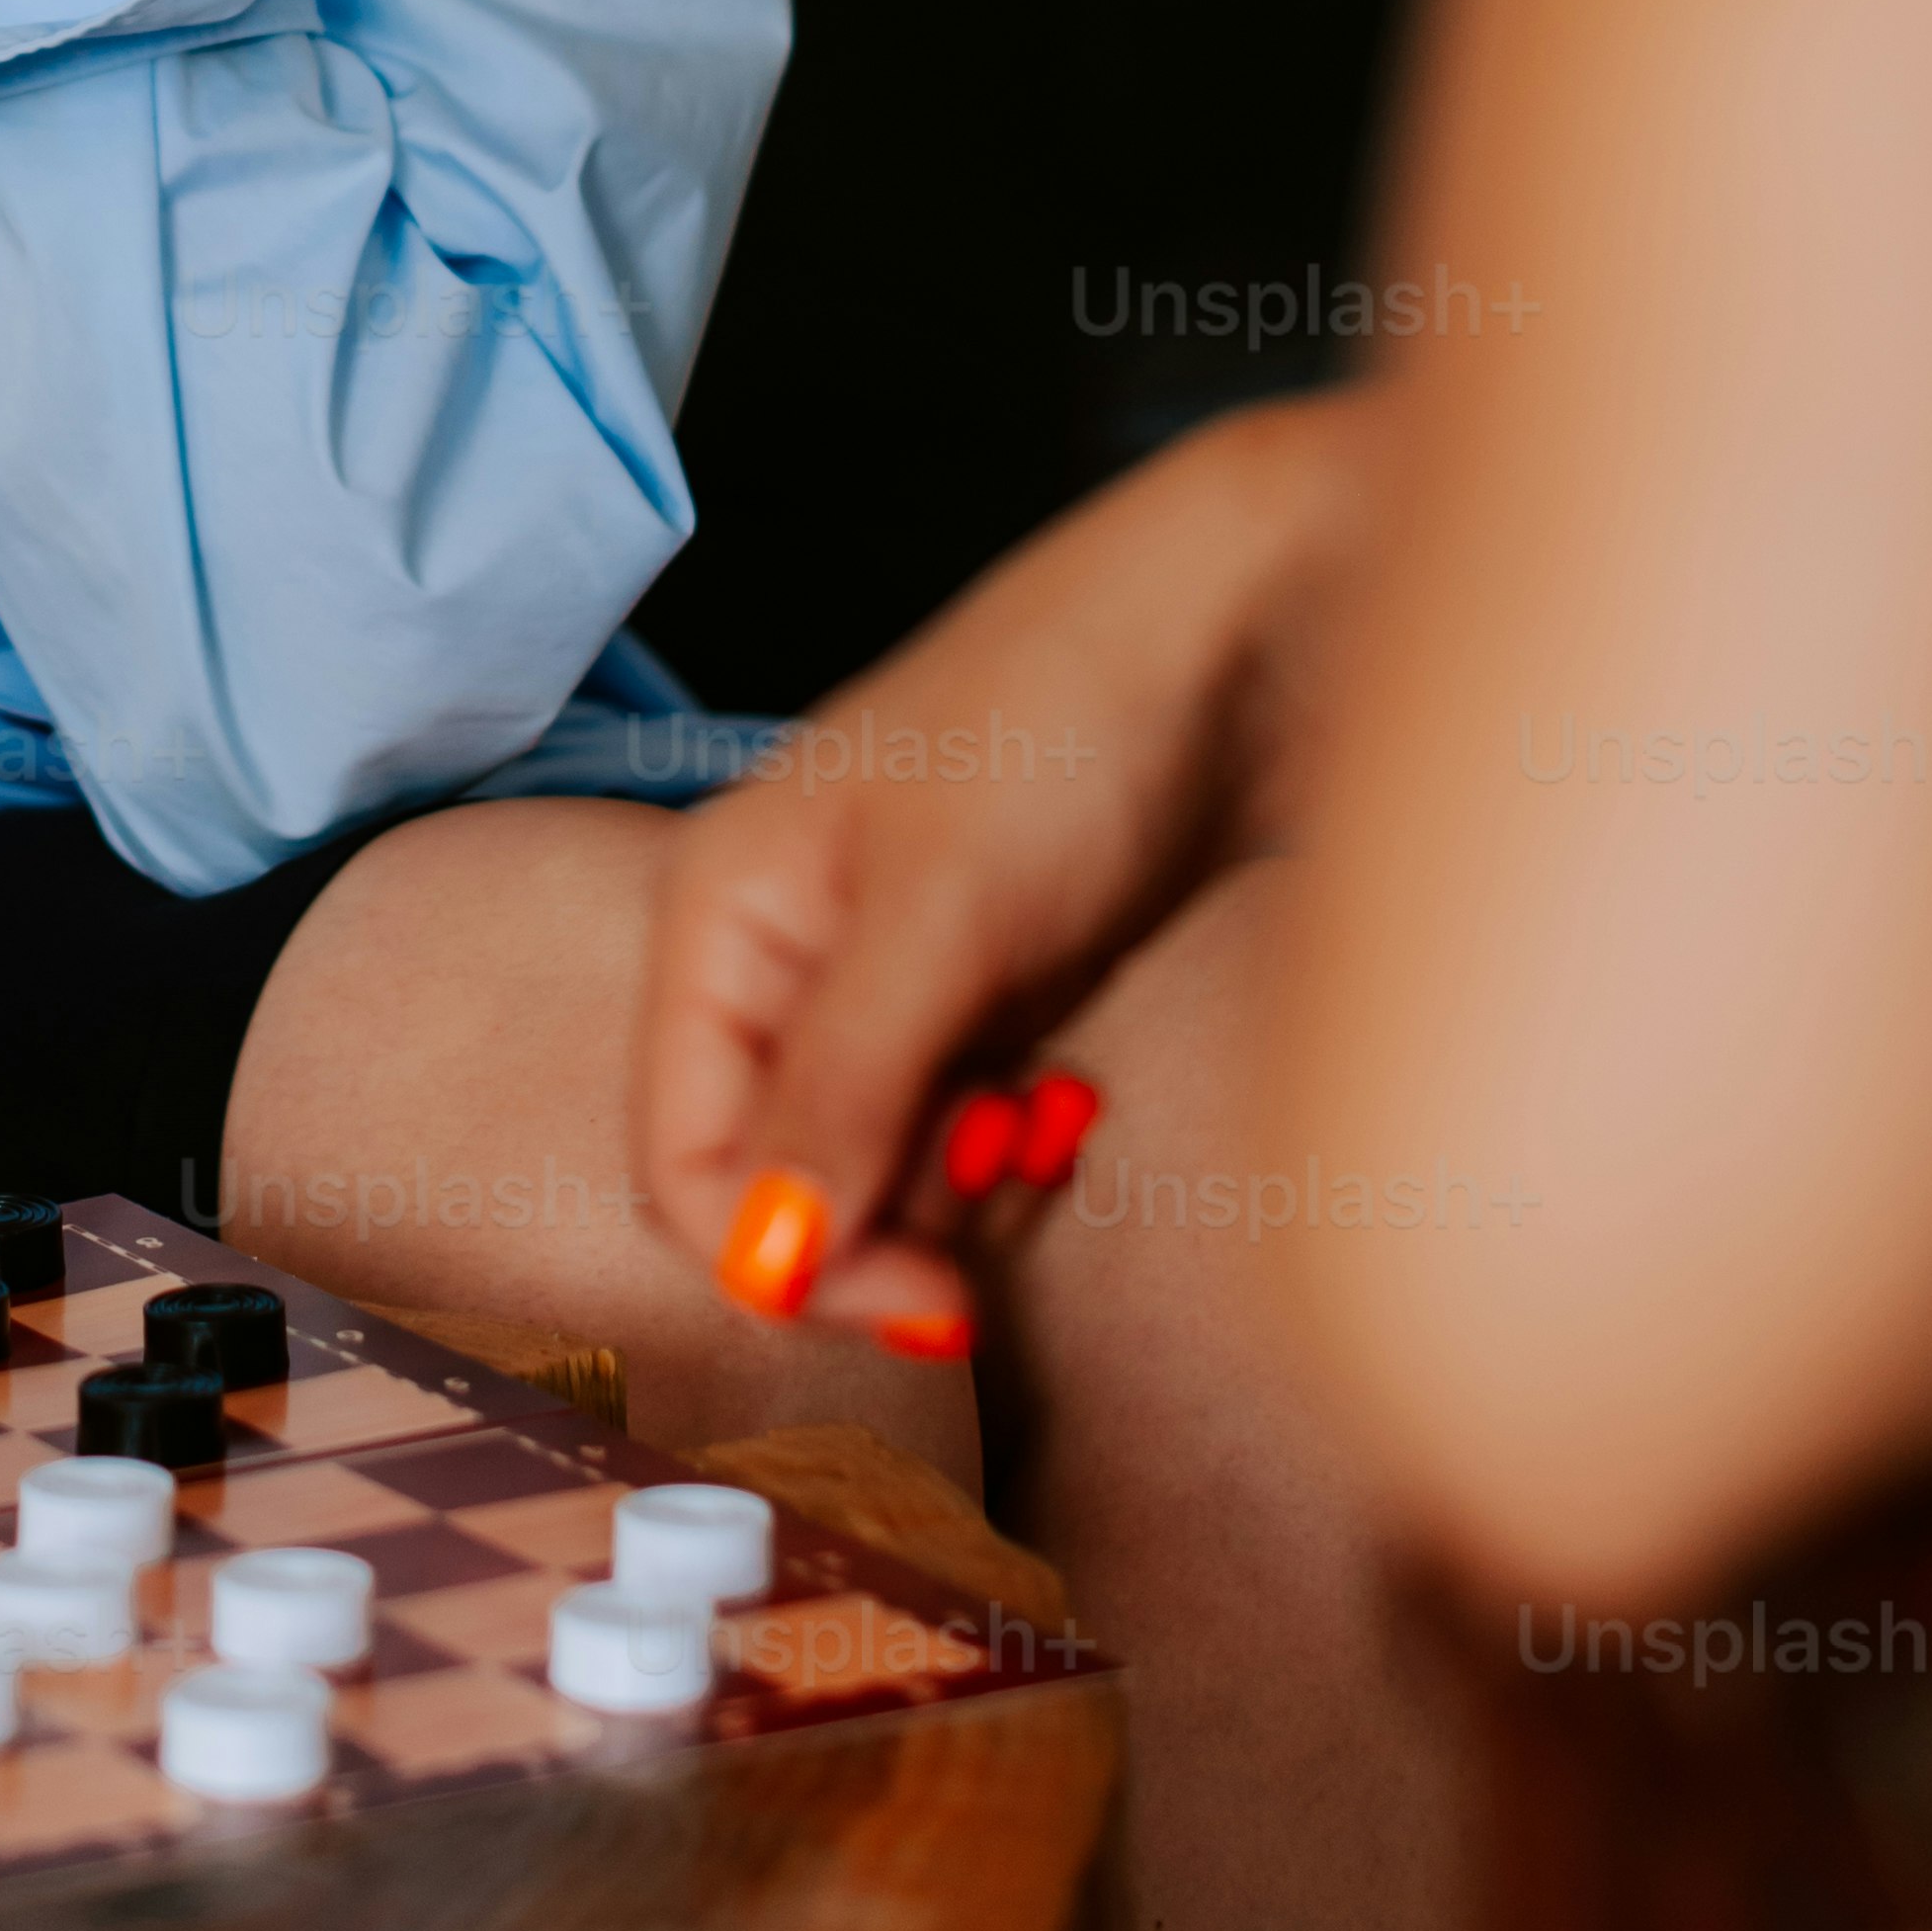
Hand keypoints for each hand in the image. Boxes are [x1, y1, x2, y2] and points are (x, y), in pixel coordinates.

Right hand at [635, 389, 1374, 1348]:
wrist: (1248, 636)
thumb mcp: (943, 917)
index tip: (916, 1294)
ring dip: (960, 1188)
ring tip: (1047, 1119)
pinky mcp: (986, 992)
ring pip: (879, 1170)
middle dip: (884, 1221)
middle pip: (780, 1178)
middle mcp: (784, 954)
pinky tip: (1071, 1103)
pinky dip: (1012, 1148)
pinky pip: (961, 1131)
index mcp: (722, 913)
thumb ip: (842, 1091)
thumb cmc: (1066, 724)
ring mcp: (889, 977)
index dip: (778, 1252)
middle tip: (996, 1216)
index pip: (684, 1153)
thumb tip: (760, 1262)